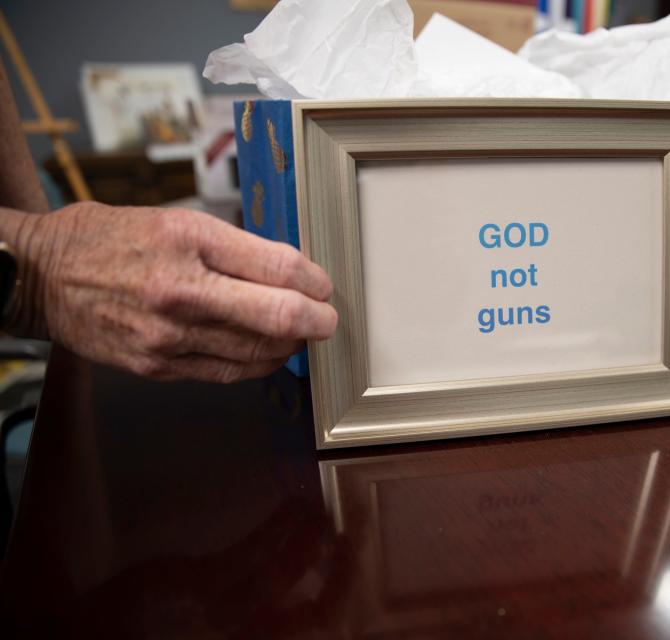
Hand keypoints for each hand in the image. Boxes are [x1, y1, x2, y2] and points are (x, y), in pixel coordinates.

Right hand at [2, 202, 336, 381]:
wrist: (43, 277)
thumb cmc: (110, 241)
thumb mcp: (177, 220)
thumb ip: (237, 247)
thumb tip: (292, 273)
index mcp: (189, 241)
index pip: (280, 268)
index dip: (316, 281)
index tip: (323, 286)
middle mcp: (181, 291)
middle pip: (278, 316)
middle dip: (317, 320)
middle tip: (327, 319)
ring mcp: (169, 336)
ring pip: (258, 351)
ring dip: (291, 345)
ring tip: (298, 333)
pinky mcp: (159, 367)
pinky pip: (228, 372)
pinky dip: (258, 363)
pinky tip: (267, 351)